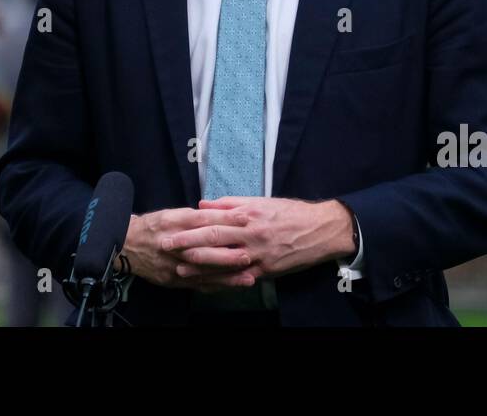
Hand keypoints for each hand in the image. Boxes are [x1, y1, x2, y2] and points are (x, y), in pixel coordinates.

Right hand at [115, 207, 256, 291]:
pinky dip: (215, 286)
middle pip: (204, 249)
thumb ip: (196, 217)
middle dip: (228, 254)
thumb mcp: (172, 214)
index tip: (245, 218)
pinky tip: (231, 288)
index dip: (225, 219)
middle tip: (248, 255)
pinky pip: (197, 284)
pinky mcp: (173, 280)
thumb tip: (223, 215)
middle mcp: (174, 244)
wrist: (126, 245)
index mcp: (174, 222)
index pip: (203, 220)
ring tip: (247, 278)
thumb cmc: (154, 227)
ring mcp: (173, 265)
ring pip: (204, 272)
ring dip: (227, 276)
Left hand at [160, 197, 353, 283]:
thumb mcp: (261, 201)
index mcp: (248, 214)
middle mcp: (251, 233)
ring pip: (224, 262)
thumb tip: (203, 204)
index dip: (189, 226)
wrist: (320, 230)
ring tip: (180, 268)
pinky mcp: (266, 270)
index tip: (170, 229)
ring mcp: (258, 254)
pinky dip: (222, 281)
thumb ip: (230, 203)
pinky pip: (239, 277)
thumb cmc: (289, 212)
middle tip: (165, 247)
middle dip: (187, 244)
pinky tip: (208, 284)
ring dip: (200, 266)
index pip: (212, 220)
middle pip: (213, 239)